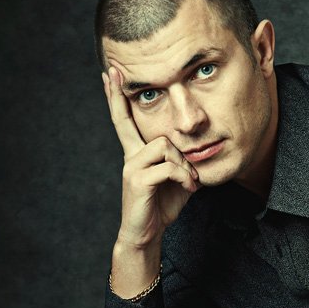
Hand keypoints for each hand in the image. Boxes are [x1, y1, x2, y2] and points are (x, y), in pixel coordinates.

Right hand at [103, 67, 200, 248]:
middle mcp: (130, 157)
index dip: (116, 97)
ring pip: (164, 146)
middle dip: (145, 121)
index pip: (124, 120)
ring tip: (190, 182)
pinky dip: (184, 177)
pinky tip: (189, 189)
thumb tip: (199, 153)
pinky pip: (168, 167)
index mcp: (137, 155)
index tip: (109, 72)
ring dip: (184, 164)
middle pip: (139, 126)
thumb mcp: (178, 182)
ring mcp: (132, 168)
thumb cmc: (161, 209)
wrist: (146, 235)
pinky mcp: (138, 181)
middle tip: (145, 112)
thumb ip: (183, 163)